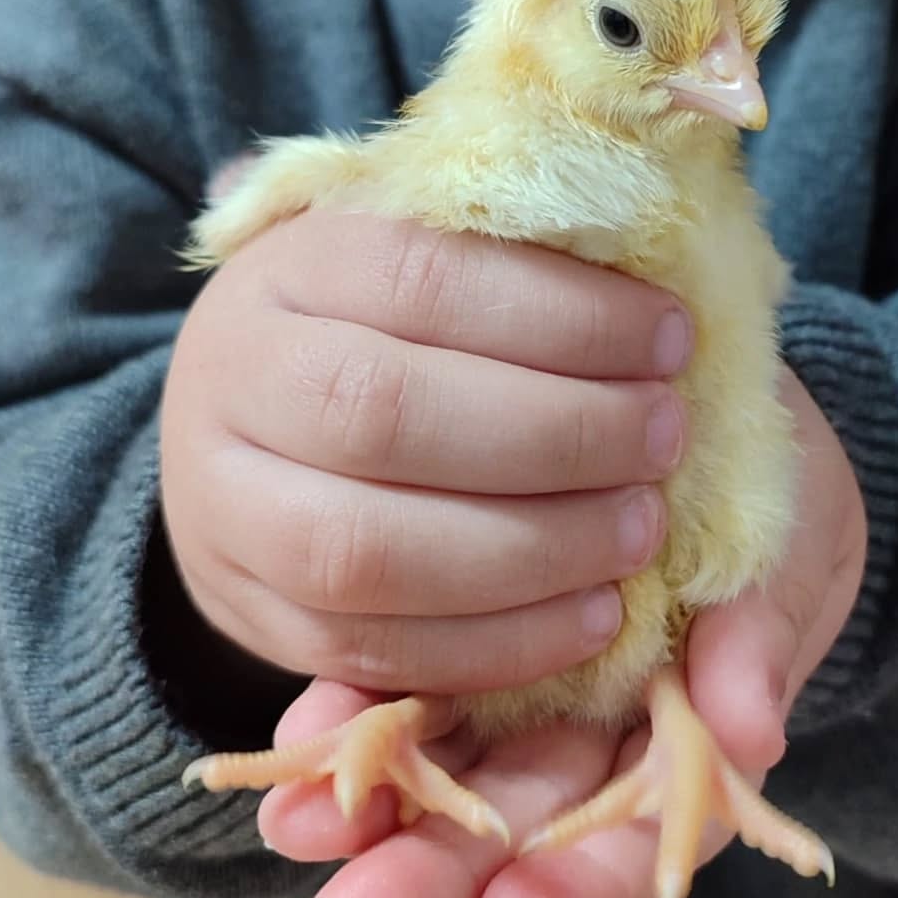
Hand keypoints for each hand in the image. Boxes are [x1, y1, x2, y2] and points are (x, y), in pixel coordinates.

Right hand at [160, 208, 693, 695]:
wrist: (241, 435)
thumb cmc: (380, 332)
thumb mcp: (421, 259)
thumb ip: (509, 253)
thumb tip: (650, 246)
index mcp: (288, 268)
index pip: (423, 277)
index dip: (562, 314)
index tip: (672, 338)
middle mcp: (235, 380)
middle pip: (390, 415)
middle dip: (557, 434)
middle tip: (666, 437)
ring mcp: (225, 510)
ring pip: (372, 550)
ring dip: (535, 548)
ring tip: (643, 530)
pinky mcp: (253, 614)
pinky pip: (372, 651)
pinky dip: (498, 643)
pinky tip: (595, 617)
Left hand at [261, 367, 866, 897]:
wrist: (714, 431)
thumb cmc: (778, 516)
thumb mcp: (785, 566)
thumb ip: (762, 644)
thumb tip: (757, 734)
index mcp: (680, 754)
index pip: (635, 844)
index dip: (583, 888)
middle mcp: (588, 740)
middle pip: (516, 827)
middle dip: (438, 875)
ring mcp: (520, 686)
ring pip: (446, 765)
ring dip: (372, 805)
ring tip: (297, 831)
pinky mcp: (465, 627)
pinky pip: (409, 677)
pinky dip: (357, 709)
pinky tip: (302, 728)